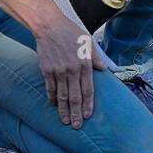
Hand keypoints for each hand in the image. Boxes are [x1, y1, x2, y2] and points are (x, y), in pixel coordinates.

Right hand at [36, 8, 107, 126]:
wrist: (50, 26)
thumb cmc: (71, 32)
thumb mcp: (88, 42)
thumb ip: (97, 57)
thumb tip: (105, 69)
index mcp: (84, 63)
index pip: (88, 89)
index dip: (88, 104)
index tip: (88, 116)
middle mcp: (72, 69)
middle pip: (74, 97)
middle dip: (76, 113)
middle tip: (77, 126)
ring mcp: (58, 71)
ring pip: (62, 96)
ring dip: (63, 111)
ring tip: (65, 122)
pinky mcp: (46, 70)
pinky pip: (50, 88)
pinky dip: (52, 98)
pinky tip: (54, 106)